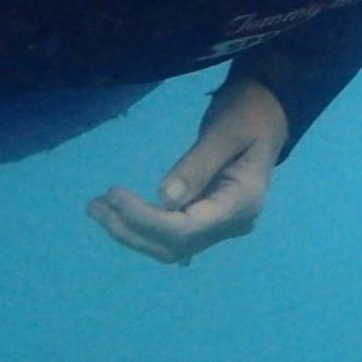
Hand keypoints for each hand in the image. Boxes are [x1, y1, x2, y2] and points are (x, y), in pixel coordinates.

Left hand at [88, 78, 288, 264]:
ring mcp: (222, 225)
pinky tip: (118, 215)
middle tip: (94, 205)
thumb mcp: (224, 131)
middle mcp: (233, 223)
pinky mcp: (210, 219)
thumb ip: (197, 165)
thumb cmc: (249, 114)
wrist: (267, 114)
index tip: (114, 196)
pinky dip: (144, 228)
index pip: (186, 228)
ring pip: (171, 247)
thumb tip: (163, 199)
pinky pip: (174, 235)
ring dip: (132, 233)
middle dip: (132, 230)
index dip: (146, 219)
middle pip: (175, 245)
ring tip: (97, 208)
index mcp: (242, 203)